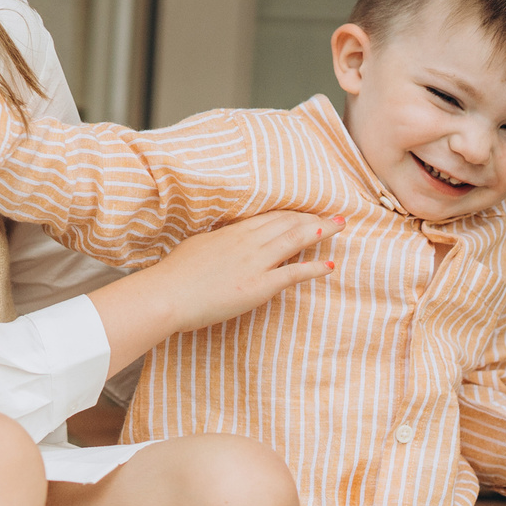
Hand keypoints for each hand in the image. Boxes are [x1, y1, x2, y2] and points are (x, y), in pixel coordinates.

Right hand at [129, 210, 343, 334]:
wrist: (166, 294)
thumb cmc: (174, 275)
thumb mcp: (197, 247)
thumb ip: (217, 242)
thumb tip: (224, 240)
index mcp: (232, 232)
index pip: (270, 217)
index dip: (293, 213)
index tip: (308, 211)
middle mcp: (248, 242)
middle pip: (287, 223)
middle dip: (313, 217)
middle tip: (333, 215)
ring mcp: (255, 263)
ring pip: (295, 240)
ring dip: (320, 231)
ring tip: (340, 226)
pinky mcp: (259, 286)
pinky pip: (293, 274)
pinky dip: (313, 268)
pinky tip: (329, 265)